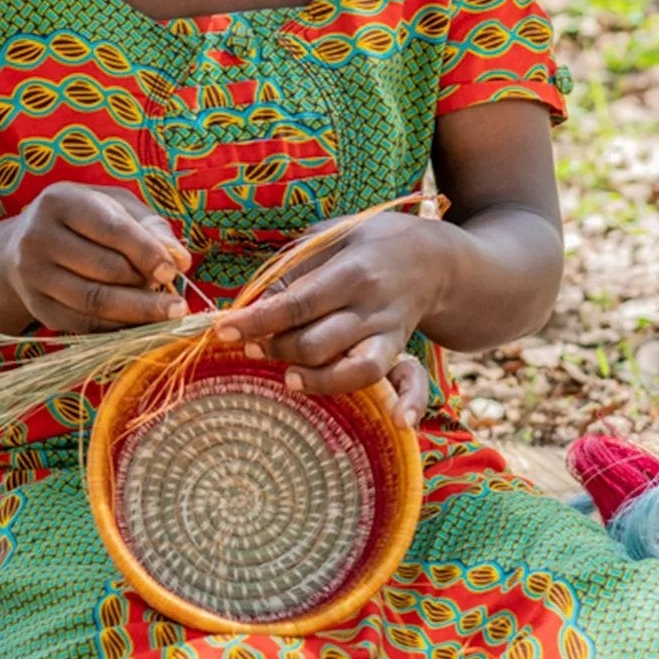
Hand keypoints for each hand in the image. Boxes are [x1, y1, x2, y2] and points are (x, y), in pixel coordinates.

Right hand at [6, 184, 191, 333]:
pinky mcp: (38, 307)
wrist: (27, 243)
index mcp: (60, 202)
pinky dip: (118, 327)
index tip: (174, 271)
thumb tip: (181, 259)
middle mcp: (38, 238)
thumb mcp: (116, 207)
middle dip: (146, 288)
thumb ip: (151, 226)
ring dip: (137, 313)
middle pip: (104, 270)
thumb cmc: (86, 220)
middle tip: (177, 301)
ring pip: (94, 302)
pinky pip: (83, 324)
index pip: (112, 229)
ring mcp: (33, 276)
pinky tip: (142, 325)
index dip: (147, 252)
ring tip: (167, 314)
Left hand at [215, 213, 446, 420]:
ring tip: (288, 377)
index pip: (298, 303)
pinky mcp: (400, 351)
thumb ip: (294, 269)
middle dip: (277, 349)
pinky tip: (399, 421)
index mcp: (352, 271)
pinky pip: (411, 382)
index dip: (258, 321)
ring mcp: (390, 333)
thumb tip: (254, 303)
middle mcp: (373, 307)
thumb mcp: (331, 237)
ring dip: (317, 380)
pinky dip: (409, 403)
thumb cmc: (368, 243)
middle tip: (253, 346)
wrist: (434, 257)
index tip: (224, 331)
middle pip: (318, 343)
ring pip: (356, 370)